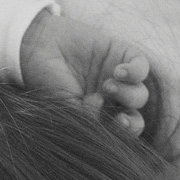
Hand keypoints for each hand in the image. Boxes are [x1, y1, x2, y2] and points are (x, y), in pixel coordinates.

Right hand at [19, 12, 157, 137]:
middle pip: (135, 117)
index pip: (120, 133)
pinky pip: (141, 67)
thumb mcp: (64, 105)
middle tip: (120, 118)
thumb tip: (107, 130)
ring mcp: (118, 78)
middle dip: (131, 122)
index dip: (122, 134)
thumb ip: (87, 120)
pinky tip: (119, 71)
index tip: (111, 127)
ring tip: (107, 86)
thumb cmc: (46, 79)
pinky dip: (134, 72)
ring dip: (126, 95)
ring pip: (140, 95)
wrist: (38, 46)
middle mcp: (111, 100)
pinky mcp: (122, 55)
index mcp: (98, 116)